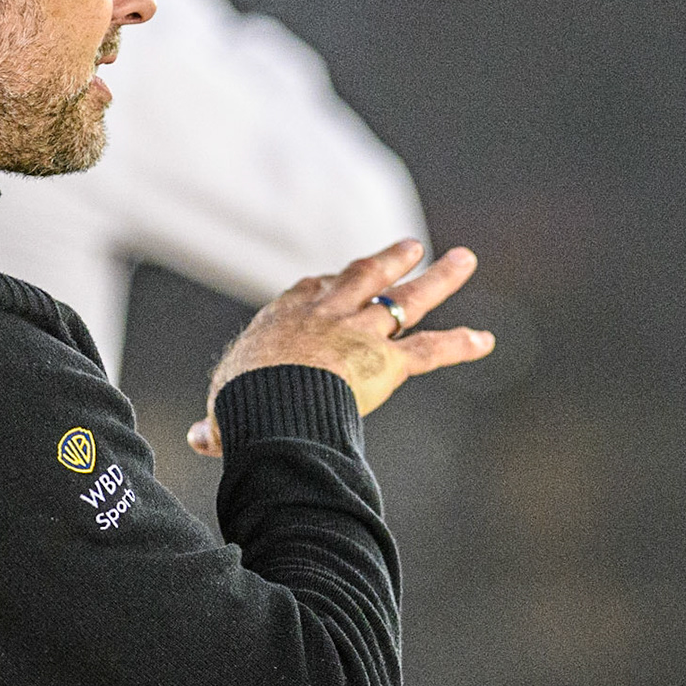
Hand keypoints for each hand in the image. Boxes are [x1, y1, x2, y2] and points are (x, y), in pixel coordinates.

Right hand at [188, 240, 493, 455]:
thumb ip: (217, 425)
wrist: (268, 402)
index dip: (328, 283)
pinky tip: (487, 341)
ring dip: (439, 280)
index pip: (311, 290)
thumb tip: (197, 439)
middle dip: (389, 261)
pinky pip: (430, 350)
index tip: (335, 276)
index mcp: (284, 319)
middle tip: (411, 245)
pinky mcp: (387, 361)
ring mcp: (361, 333)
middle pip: (363, 277)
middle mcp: (327, 315)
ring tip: (465, 259)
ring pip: (405, 300)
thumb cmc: (238, 407)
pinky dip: (460, 345)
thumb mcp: (222, 411)